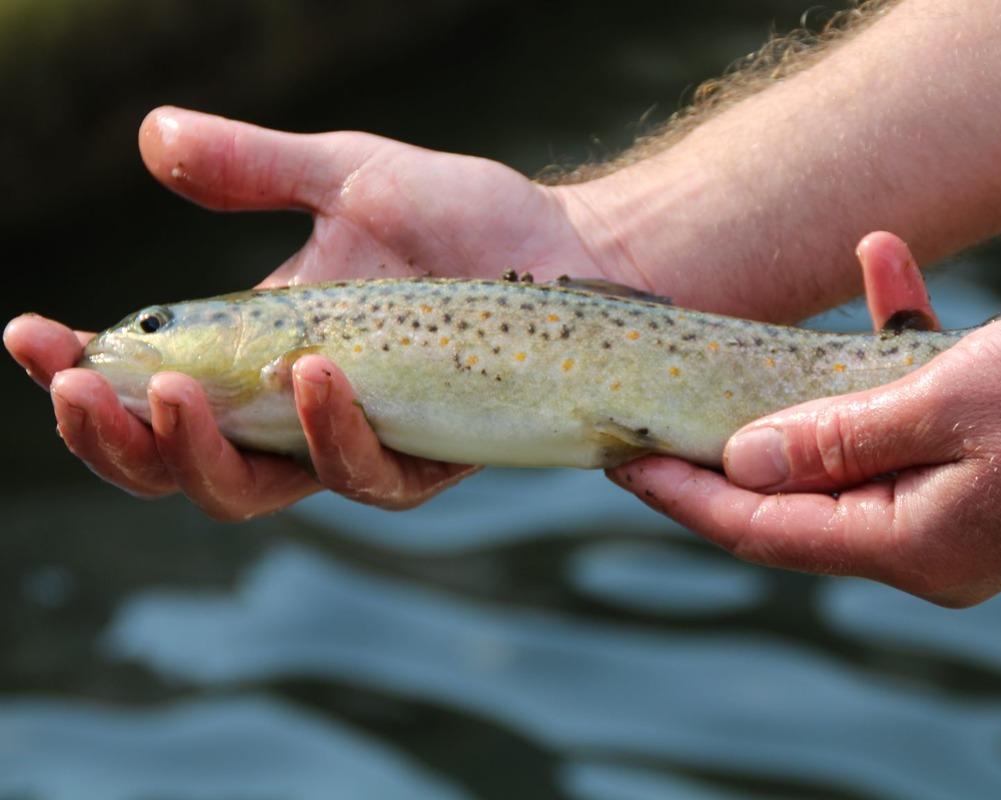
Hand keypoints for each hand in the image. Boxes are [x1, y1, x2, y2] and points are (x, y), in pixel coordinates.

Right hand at [5, 106, 631, 518]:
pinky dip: (331, 435)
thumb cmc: (465, 218)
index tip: (29, 336)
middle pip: (178, 464)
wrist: (574, 249)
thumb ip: (256, 167)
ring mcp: (361, 440)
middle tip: (80, 389)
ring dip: (198, 452)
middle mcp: (297, 411)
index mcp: (258, 352)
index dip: (79, 378)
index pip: (147, 386)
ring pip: (252, 491)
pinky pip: (367, 476)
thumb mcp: (348, 178)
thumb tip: (150, 136)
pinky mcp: (428, 455)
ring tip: (179, 388)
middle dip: (115, 438)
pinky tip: (317, 375)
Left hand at [609, 233, 1000, 606]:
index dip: (686, 495)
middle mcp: (922, 543)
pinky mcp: (971, 470)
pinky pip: (903, 421)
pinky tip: (888, 270)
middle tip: (646, 419)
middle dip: (719, 455)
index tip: (620, 462)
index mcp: (911, 545)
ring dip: (801, 394)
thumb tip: (744, 460)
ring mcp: (947, 510)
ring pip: (841, 455)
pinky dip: (884, 359)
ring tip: (737, 355)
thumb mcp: (948, 399)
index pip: (764, 528)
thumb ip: (836, 437)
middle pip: (790, 501)